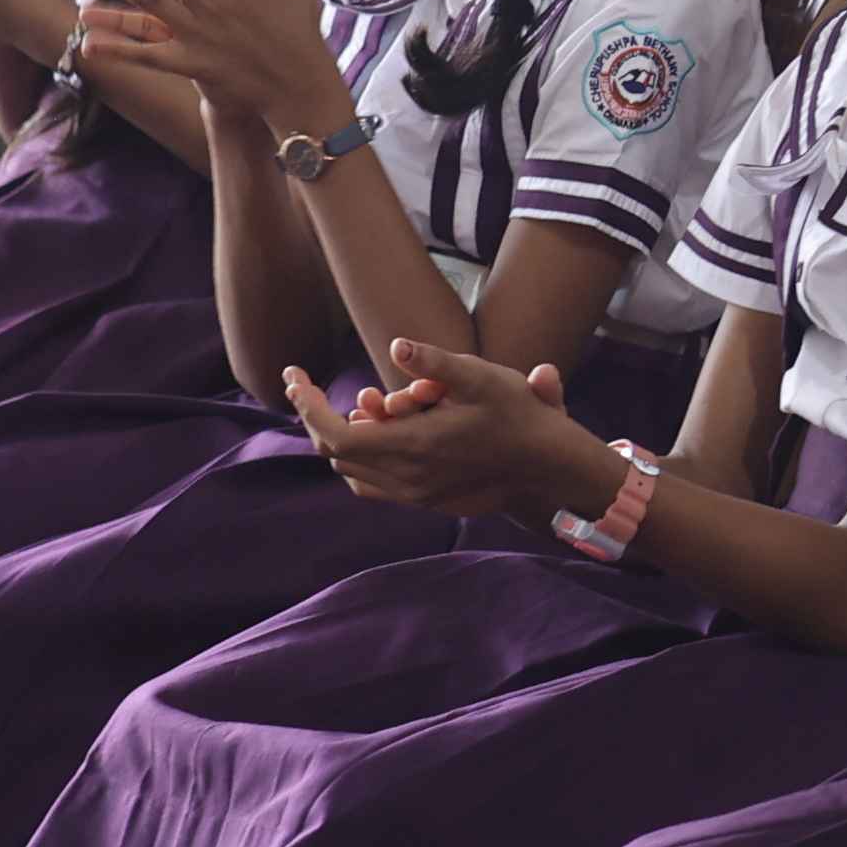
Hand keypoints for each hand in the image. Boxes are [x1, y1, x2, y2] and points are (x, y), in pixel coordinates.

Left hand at [278, 333, 608, 515]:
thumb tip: (397, 346)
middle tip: (306, 384)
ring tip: (351, 402)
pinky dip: (360, 457)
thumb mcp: (483, 378)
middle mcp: (406, 478)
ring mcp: (415, 494)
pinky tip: (376, 430)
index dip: (308, 406)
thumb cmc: (518, 416)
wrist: (550, 468)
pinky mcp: (425, 500)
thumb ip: (435, 363)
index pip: (335, 434)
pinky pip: (372, 484)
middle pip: (336, 452)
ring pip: (350, 472)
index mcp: (412, 446)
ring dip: (340, 436)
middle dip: (316, 415)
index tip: (296, 376)